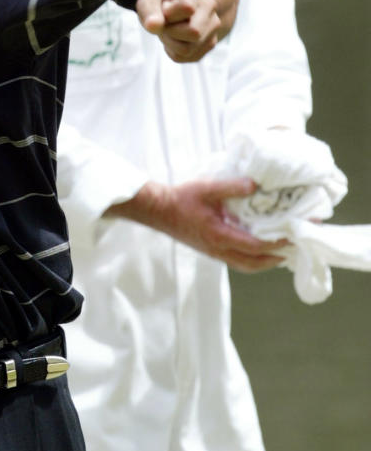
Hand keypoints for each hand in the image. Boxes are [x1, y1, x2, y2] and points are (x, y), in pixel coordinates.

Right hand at [109, 177, 288, 271]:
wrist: (158, 211)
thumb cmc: (181, 199)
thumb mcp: (206, 188)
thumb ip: (231, 186)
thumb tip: (255, 184)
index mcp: (220, 236)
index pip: (256, 247)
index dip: (277, 244)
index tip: (293, 236)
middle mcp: (218, 250)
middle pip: (254, 264)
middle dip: (276, 259)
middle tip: (293, 249)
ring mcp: (214, 253)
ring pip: (246, 266)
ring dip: (265, 262)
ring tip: (280, 252)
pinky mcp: (210, 250)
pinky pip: (236, 261)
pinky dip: (252, 258)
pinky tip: (257, 248)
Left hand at [136, 0, 224, 62]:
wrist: (175, 7)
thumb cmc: (160, 3)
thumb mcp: (148, 2)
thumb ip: (149, 12)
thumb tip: (153, 26)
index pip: (187, 8)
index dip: (169, 15)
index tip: (164, 8)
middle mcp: (209, 6)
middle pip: (193, 33)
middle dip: (170, 32)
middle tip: (164, 24)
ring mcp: (213, 25)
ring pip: (189, 49)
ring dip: (171, 44)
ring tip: (170, 30)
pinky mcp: (211, 42)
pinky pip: (189, 57)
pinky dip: (176, 51)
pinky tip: (176, 39)